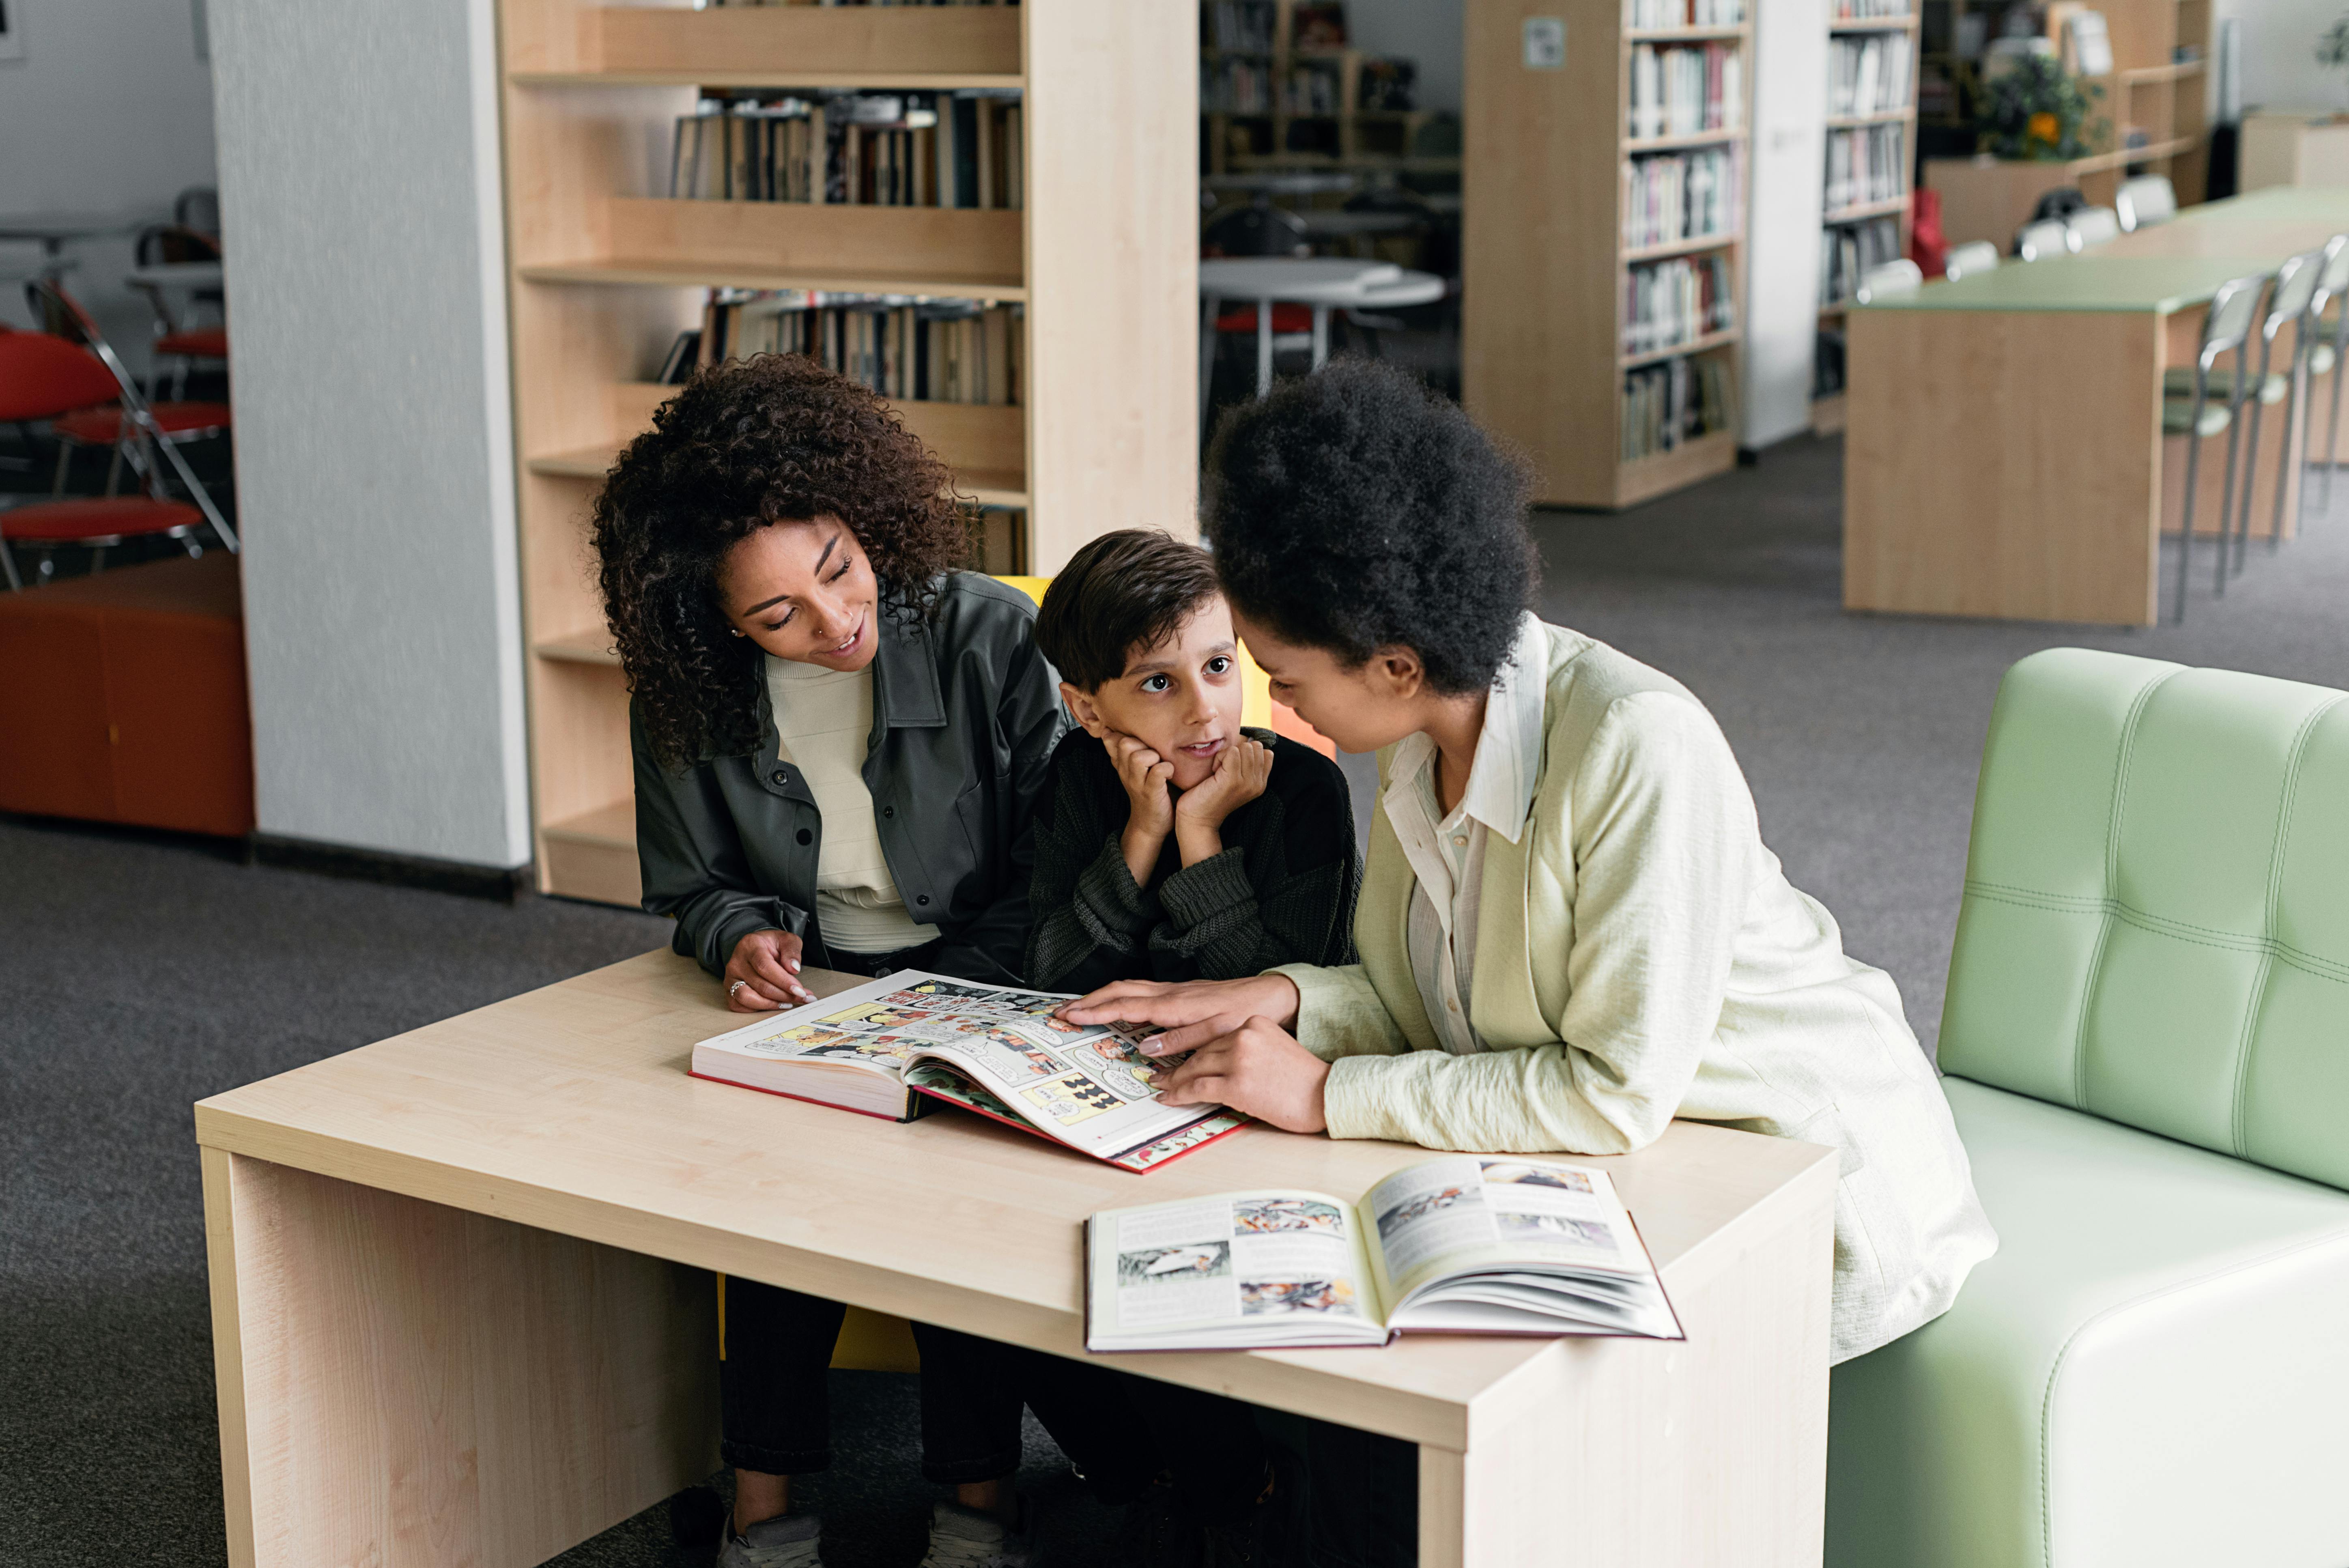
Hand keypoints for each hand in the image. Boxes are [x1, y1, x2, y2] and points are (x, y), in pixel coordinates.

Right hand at [725, 928, 813, 1010]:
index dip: (783, 981)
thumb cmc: (772, 945)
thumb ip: (792, 950)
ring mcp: (730, 978)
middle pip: (760, 985)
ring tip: (788, 1002)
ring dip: (771, 1004)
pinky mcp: (728, 990)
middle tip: (801, 997)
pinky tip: (773, 1004)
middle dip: (784, 995)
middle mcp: (736, 962)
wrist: (756, 947)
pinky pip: (739, 1006)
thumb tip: (794, 969)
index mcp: (750, 945)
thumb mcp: (786, 940)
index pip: (765, 966)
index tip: (800, 990)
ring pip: (747, 998)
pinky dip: (757, 1009)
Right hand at [1057, 974, 1300, 1052]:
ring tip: (1079, 1007)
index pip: (1125, 1007)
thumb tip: (1145, 1048)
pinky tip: (1115, 1003)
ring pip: (1128, 987)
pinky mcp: (1181, 992)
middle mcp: (1170, 993)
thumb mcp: (1217, 1033)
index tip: (1070, 1017)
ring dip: (1100, 996)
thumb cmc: (1245, 1014)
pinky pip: (1140, 990)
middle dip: (1087, 1001)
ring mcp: (1174, 990)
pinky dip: (1119, 995)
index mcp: (1175, 1005)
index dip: (1095, 1012)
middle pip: (1119, 991)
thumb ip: (1181, 1040)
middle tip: (1061, 1012)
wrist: (1270, 994)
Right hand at [1105, 732, 1174, 883]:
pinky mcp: (1151, 793)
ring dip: (1152, 755)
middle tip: (1153, 751)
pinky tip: (1170, 773)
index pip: (1111, 739)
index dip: (1123, 733)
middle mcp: (1126, 771)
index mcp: (1122, 763)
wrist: (1149, 825)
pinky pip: (1157, 772)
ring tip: (1160, 762)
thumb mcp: (1135, 769)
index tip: (1138, 739)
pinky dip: (1166, 768)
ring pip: (1137, 757)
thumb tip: (1128, 731)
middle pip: (1124, 743)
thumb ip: (1132, 751)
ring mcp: (1138, 783)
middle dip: (1140, 741)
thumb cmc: (1149, 791)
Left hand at [1152, 1016, 1329, 1132]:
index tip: (1180, 1058)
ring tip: (1161, 1086)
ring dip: (1175, 1080)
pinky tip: (1170, 1098)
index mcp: (1254, 1023)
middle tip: (1161, 1074)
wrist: (1324, 1097)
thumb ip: (1247, 1047)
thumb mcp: (1274, 1048)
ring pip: (1196, 1068)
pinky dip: (1179, 1094)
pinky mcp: (1236, 1084)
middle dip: (1179, 1065)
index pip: (1215, 1036)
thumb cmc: (1302, 1080)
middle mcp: (1244, 1036)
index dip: (1194, 1050)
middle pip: (1203, 1051)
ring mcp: (1239, 1059)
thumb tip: (1217, 1062)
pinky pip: (1198, 1088)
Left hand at [1174, 735, 1271, 837]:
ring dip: (1227, 754)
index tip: (1232, 767)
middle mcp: (1257, 784)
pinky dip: (1220, 757)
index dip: (1246, 752)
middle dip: (1237, 751)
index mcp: (1260, 784)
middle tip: (1223, 768)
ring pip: (1244, 747)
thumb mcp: (1234, 780)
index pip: (1265, 752)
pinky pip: (1232, 751)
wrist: (1198, 819)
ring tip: (1218, 771)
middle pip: (1255, 746)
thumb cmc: (1210, 796)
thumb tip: (1248, 741)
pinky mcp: (1233, 780)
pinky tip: (1213, 772)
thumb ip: (1246, 764)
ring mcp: (1247, 782)